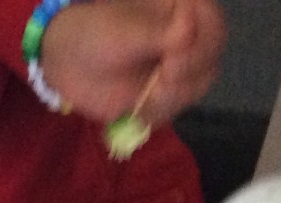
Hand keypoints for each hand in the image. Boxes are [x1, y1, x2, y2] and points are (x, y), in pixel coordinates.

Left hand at [40, 0, 225, 126]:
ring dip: (170, 100)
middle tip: (156, 86)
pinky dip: (158, 114)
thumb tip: (188, 28)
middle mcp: (190, 37)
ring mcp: (180, 67)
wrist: (67, 63)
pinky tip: (137, 111)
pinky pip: (176, 108)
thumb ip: (157, 33)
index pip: (213, 26)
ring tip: (141, 102)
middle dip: (184, 79)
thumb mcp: (123, 31)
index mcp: (184, 8)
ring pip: (196, 87)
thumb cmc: (94, 33)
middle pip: (210, 61)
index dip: (200, 48)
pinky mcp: (165, 93)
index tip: (171, 63)